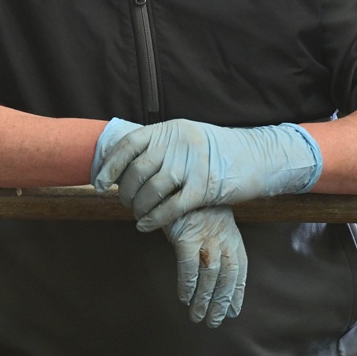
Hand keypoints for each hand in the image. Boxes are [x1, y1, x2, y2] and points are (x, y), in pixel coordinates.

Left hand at [94, 118, 320, 231]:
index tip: (99, 183)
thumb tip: (126, 164)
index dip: (109, 166)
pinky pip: (171, 207)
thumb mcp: (186, 138)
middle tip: (124, 203)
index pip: (128, 145)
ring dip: (138, 207)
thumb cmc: (216, 152)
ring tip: (136, 214)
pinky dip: (154, 219)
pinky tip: (146, 226)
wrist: (257, 157)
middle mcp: (179, 144)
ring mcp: (193, 165)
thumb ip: (160, 146)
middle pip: (138, 171)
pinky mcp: (205, 188)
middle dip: (125, 191)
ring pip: (152, 190)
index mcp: (170, 129)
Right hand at [167, 207, 247, 324]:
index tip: (231, 312)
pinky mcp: (186, 236)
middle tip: (212, 322)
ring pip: (210, 276)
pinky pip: (189, 266)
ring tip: (197, 316)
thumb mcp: (213, 223)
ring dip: (204, 300)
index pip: (239, 271)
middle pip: (226, 278)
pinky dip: (188, 284)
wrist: (178, 180)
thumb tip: (216, 271)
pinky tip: (184, 297)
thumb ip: (217, 244)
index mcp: (232, 237)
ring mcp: (206, 238)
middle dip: (220, 303)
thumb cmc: (193, 205)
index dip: (236, 293)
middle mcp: (223, 239)